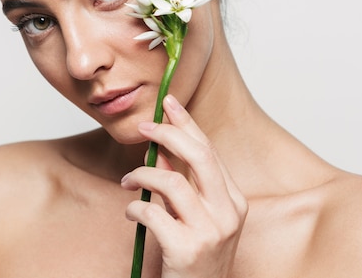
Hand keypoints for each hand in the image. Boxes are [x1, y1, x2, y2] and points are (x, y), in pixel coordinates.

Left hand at [121, 95, 247, 277]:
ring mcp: (211, 231)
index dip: (188, 123)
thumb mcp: (194, 217)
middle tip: (143, 127)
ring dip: (142, 174)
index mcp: (234, 201)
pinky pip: (152, 213)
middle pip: (200, 156)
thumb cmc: (196, 258)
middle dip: (168, 133)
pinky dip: (135, 207)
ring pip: (172, 182)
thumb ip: (181, 185)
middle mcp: (228, 213)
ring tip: (128, 181)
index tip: (169, 102)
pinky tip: (131, 212)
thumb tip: (161, 153)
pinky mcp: (187, 249)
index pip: (210, 151)